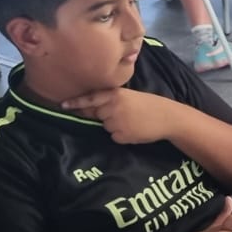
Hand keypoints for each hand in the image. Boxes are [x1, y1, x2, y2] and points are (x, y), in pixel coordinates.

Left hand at [62, 88, 178, 143]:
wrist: (168, 117)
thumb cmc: (150, 105)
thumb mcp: (130, 97)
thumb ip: (113, 101)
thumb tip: (96, 111)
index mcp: (115, 94)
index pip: (91, 98)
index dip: (77, 102)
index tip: (63, 105)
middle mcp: (112, 107)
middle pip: (98, 114)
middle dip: (106, 115)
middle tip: (127, 114)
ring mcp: (116, 122)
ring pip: (106, 127)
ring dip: (116, 126)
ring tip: (134, 122)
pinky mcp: (121, 135)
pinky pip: (115, 137)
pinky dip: (123, 135)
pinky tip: (136, 130)